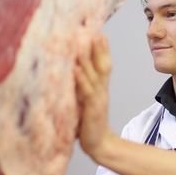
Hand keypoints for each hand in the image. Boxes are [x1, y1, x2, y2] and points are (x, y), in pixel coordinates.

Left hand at [75, 34, 112, 159]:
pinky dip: (81, 78)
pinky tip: (76, 68)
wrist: (100, 144)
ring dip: (88, 57)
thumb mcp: (85, 102)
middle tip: (95, 30)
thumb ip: (81, 89)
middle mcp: (100, 90)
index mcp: (99, 88)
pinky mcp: (91, 108)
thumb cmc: (88, 125)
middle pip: (102, 65)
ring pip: (93, 74)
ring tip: (83, 42)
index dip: (102, 49)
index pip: (103, 65)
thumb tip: (72, 74)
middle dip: (99, 47)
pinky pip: (85, 90)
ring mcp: (97, 98)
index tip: (99, 32)